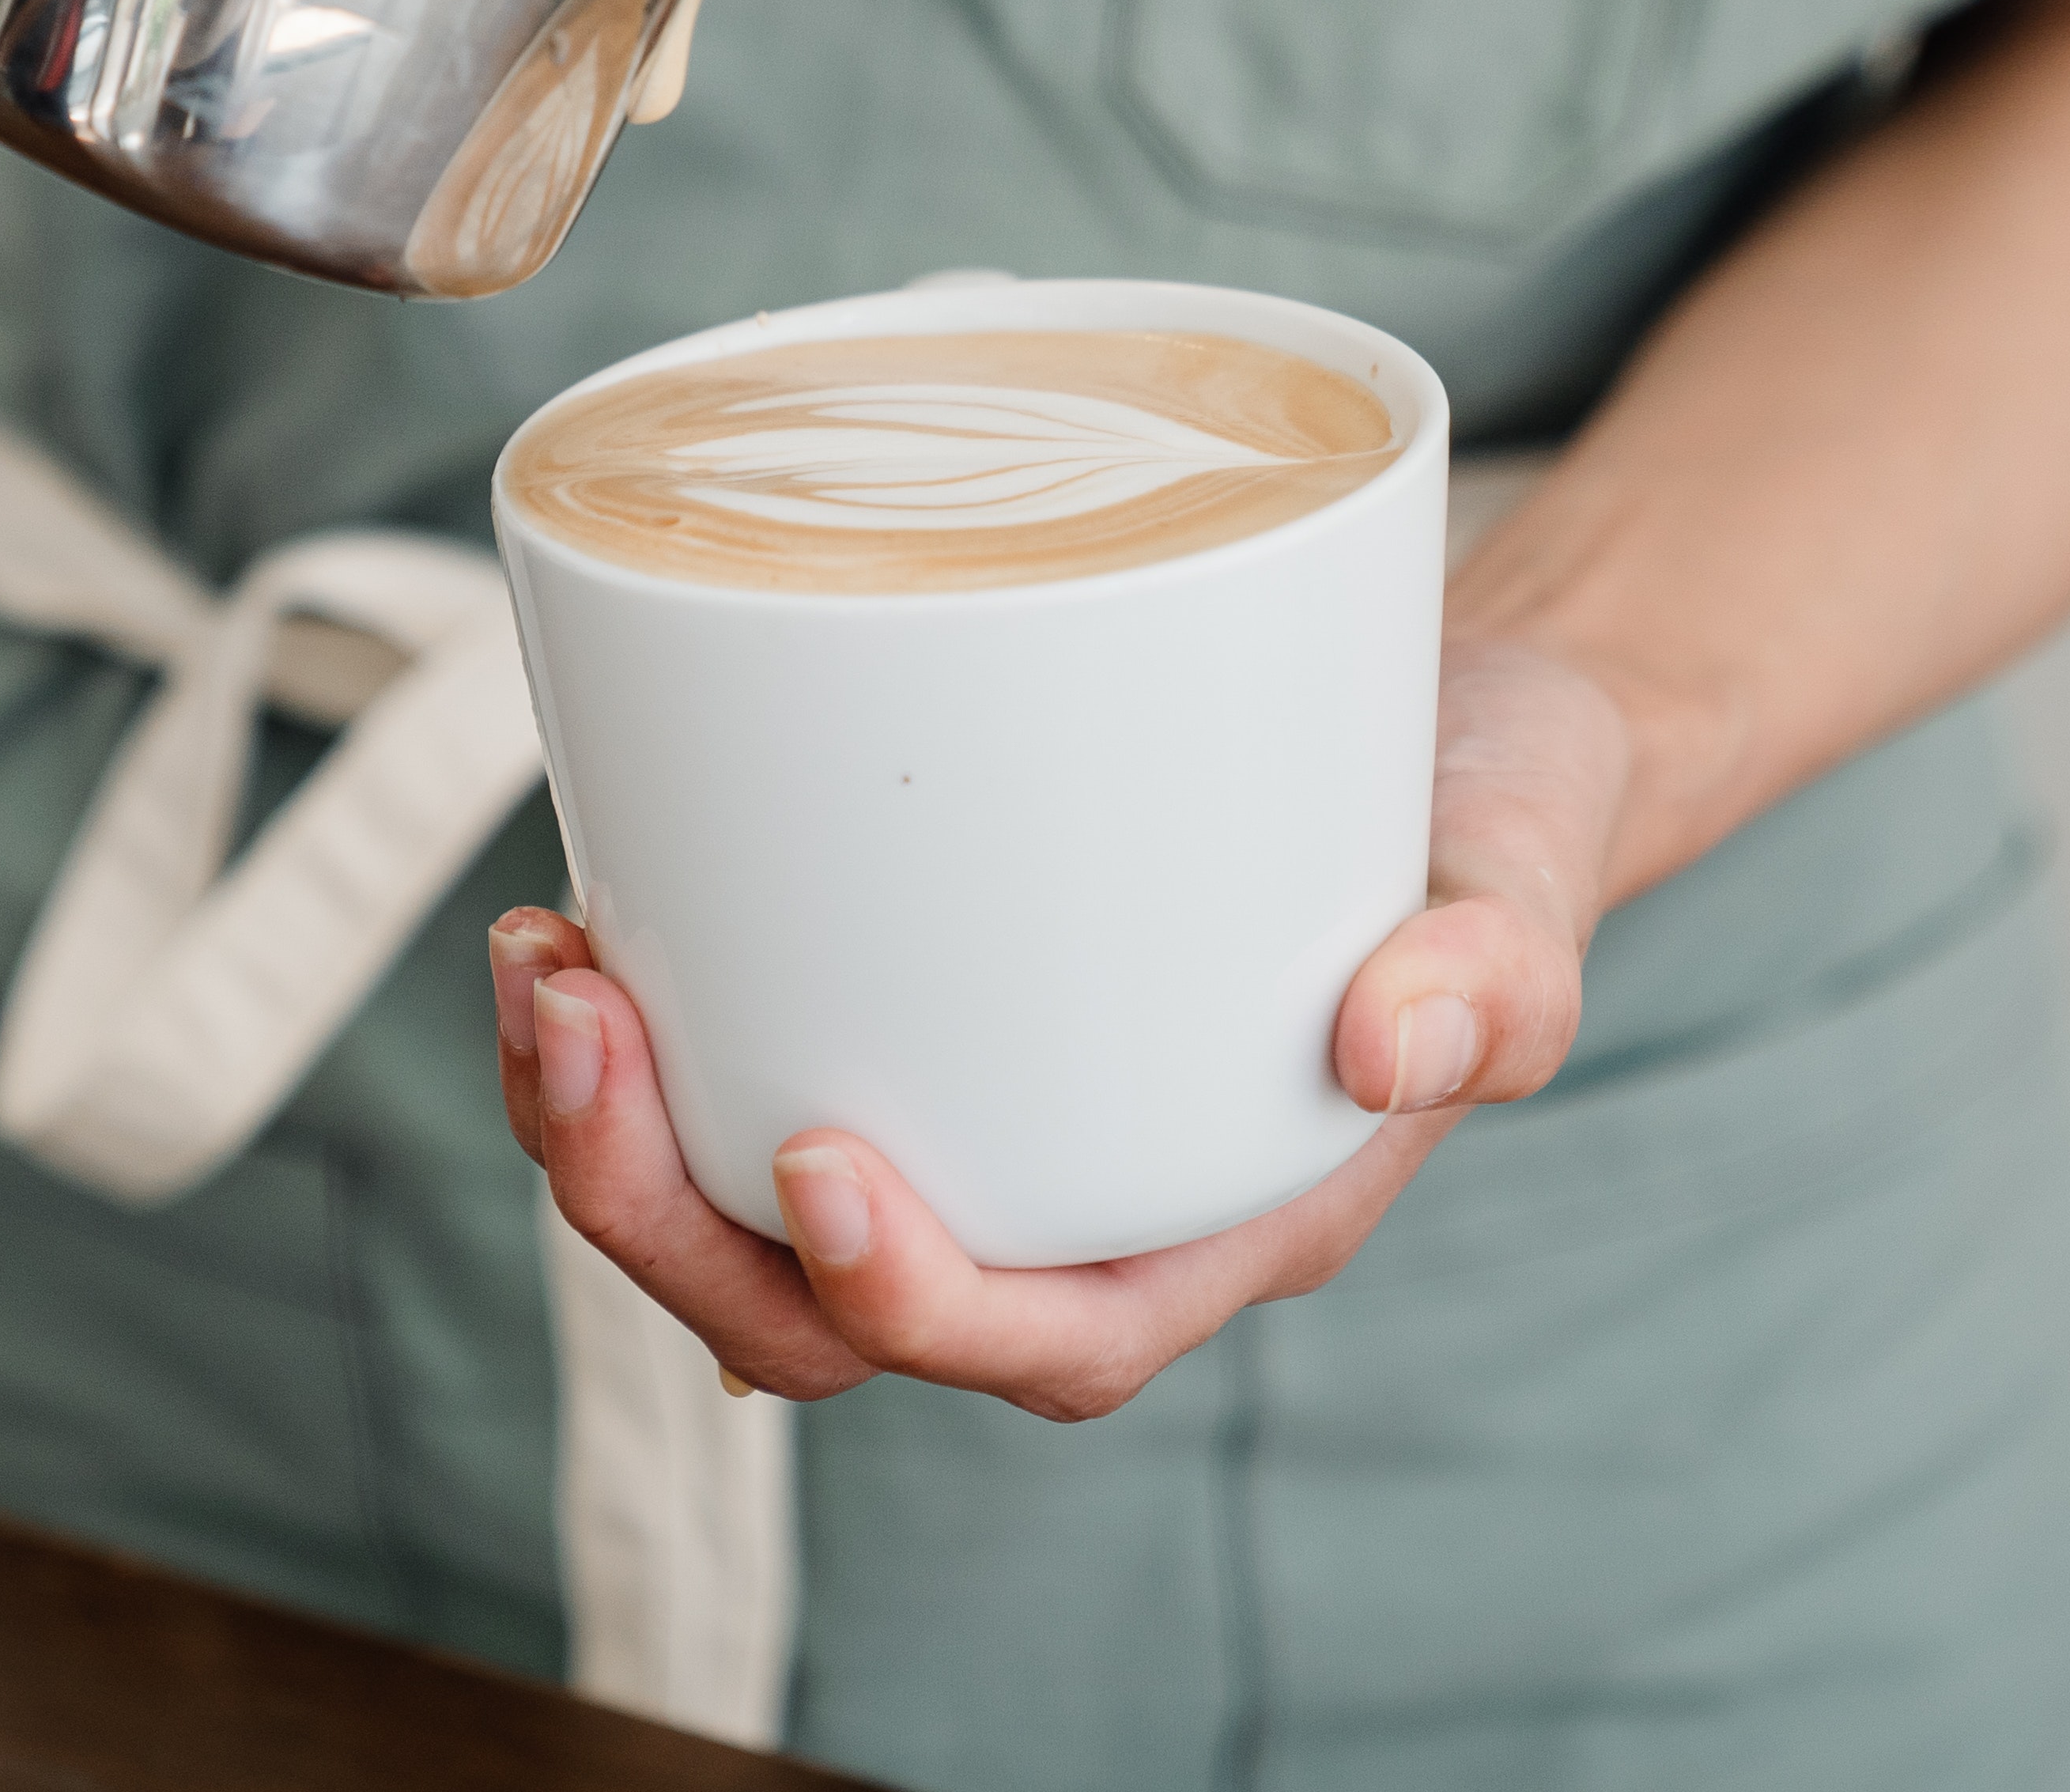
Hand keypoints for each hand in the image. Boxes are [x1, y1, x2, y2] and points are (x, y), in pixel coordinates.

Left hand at [488, 634, 1638, 1417]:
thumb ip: (1494, 971)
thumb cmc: (1488, 822)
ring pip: (743, 1227)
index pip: (1040, 1337)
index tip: (809, 1164)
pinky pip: (736, 1092)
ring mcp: (976, 1125)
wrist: (1453, 731)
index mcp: (1217, 1226)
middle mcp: (1072, 1208)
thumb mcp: (1526, 876)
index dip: (907, 1296)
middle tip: (580, 1031)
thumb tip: (1391, 1036)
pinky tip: (576, 923)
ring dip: (608, 1133)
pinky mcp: (910, 1020)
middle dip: (665, 1214)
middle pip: (828, 1318)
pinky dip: (639, 1040)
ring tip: (543, 972)